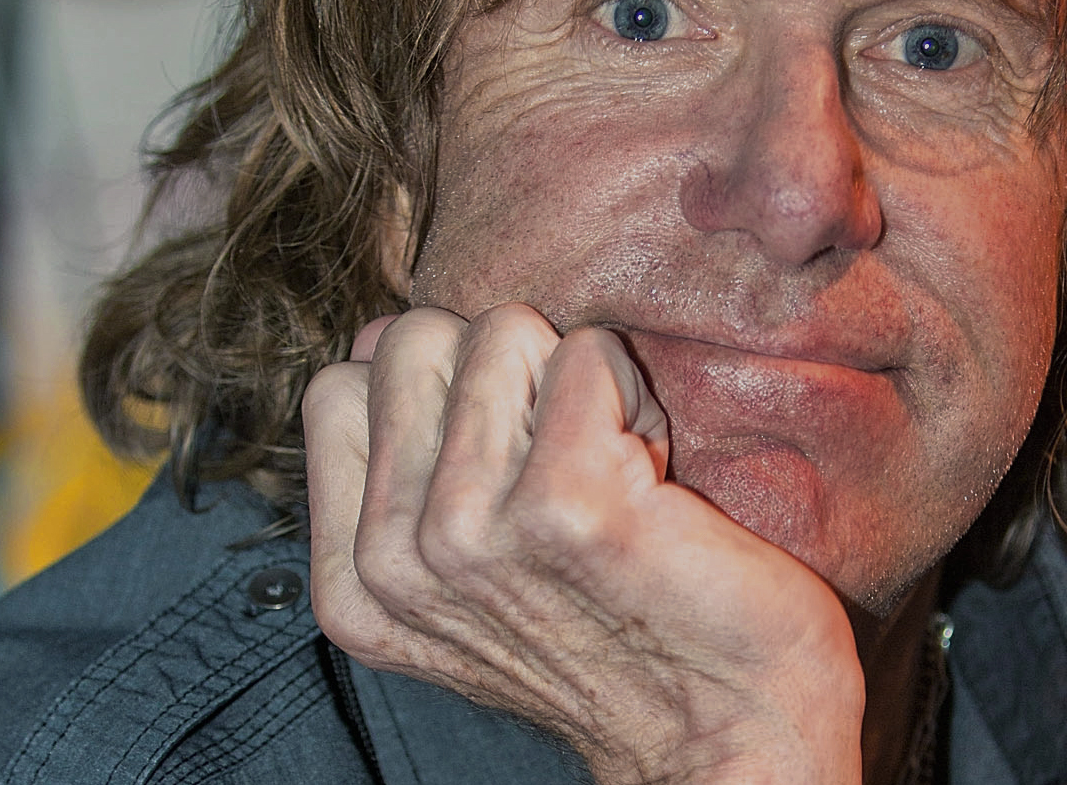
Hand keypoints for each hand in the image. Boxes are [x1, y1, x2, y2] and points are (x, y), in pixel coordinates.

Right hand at [302, 304, 863, 782]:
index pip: (338, 389)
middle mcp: (397, 560)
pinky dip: (631, 391)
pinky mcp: (567, 503)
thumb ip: (409, 475)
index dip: (438, 390)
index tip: (505, 458)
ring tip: (613, 466)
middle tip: (563, 451)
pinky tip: (652, 472)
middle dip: (503, 369)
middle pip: (411, 341)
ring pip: (499, 332)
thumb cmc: (618, 639)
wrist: (728, 735)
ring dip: (574, 381)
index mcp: (358, 582)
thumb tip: (379, 340)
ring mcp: (471, 531)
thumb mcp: (467, 580)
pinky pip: (587, 354)